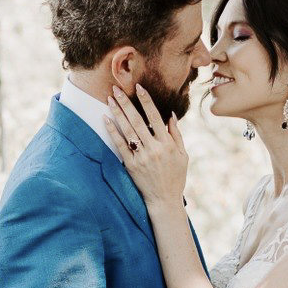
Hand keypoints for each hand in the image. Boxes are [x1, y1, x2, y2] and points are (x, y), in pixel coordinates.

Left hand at [105, 84, 187, 208]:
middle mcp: (154, 149)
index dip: (146, 101)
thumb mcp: (182, 155)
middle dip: (126, 103)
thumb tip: (170, 115)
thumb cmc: (176, 177)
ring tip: (109, 99)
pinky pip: (120, 145)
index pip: (155, 117)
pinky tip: (105, 119)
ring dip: (117, 113)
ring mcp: (141, 157)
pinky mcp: (131, 165)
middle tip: (116, 88)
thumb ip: (176, 135)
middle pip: (137, 120)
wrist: (164, 200)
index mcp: (167, 144)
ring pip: (127, 130)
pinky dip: (112, 132)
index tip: (139, 87)